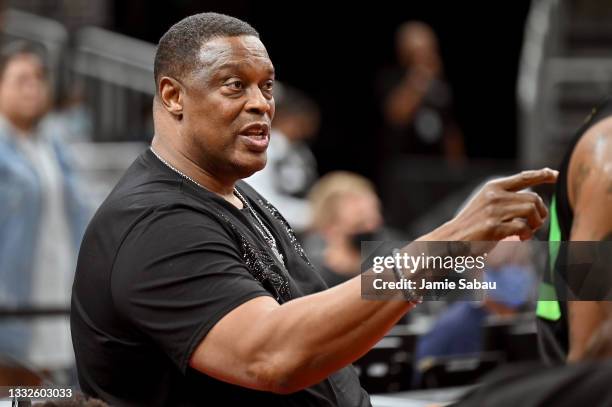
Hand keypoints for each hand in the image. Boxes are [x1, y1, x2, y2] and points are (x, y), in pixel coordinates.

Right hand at [434, 168, 557, 241]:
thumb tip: (533, 199)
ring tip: (528, 232)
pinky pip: (523, 227)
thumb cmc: (472, 225)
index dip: (542, 175)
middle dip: (540, 213)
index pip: (523, 177)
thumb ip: (506, 199)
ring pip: (531, 211)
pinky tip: (521, 238)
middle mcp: (494, 195)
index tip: (554, 175)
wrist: (450, 239)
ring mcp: (493, 210)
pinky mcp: (494, 226)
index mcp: (493, 187)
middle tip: (535, 224)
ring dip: (535, 224)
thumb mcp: (487, 204)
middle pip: (533, 198)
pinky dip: (527, 234)